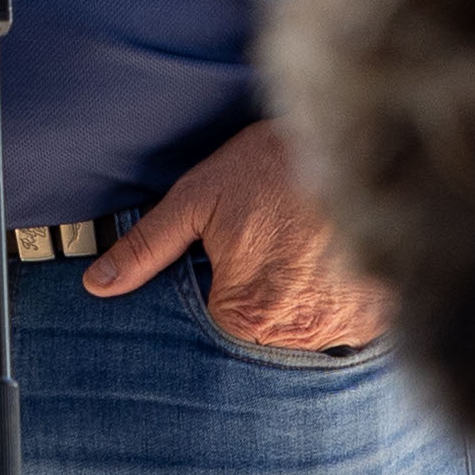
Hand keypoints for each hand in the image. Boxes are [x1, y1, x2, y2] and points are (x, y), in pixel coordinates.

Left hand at [80, 120, 386, 352]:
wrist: (354, 138)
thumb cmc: (271, 166)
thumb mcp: (198, 197)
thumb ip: (148, 247)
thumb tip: (97, 286)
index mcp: (245, 315)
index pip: (215, 332)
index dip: (217, 297)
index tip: (231, 266)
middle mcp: (297, 335)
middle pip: (262, 336)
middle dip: (261, 303)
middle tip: (271, 254)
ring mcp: (344, 328)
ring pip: (306, 334)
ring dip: (301, 305)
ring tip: (300, 254)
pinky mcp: (377, 316)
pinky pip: (348, 327)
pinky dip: (337, 304)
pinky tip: (329, 266)